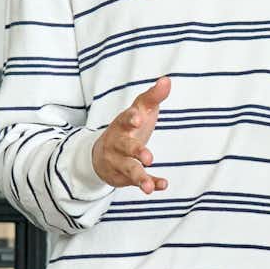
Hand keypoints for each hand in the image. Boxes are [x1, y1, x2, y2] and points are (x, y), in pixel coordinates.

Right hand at [93, 77, 169, 192]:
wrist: (102, 153)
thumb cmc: (127, 127)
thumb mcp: (139, 110)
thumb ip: (152, 97)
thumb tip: (167, 80)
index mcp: (122, 125)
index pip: (124, 120)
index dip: (131, 119)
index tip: (138, 118)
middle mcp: (117, 144)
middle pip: (125, 147)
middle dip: (136, 151)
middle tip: (148, 158)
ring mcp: (119, 161)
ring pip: (129, 169)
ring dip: (140, 177)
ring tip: (148, 188)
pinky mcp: (124, 177)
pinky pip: (137, 182)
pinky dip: (151, 183)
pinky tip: (162, 185)